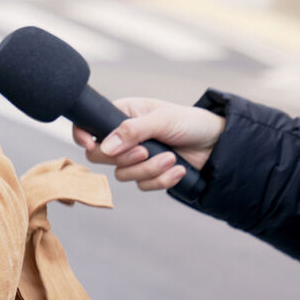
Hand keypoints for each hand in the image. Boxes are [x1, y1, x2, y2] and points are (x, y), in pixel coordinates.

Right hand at [72, 97, 224, 191]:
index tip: (89, 144)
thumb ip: (133, 130)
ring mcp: (136, 157)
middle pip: (101, 156)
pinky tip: (178, 169)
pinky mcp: (149, 174)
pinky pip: (143, 185)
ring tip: (171, 158)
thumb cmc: (191, 122)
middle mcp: (126, 136)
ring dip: (149, 170)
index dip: (82, 134)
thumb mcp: (163, 119)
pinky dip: (161, 180)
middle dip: (125, 158)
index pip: (91, 124)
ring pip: (123, 174)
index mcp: (124, 114)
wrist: (217, 144)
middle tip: (144, 152)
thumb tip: (106, 146)